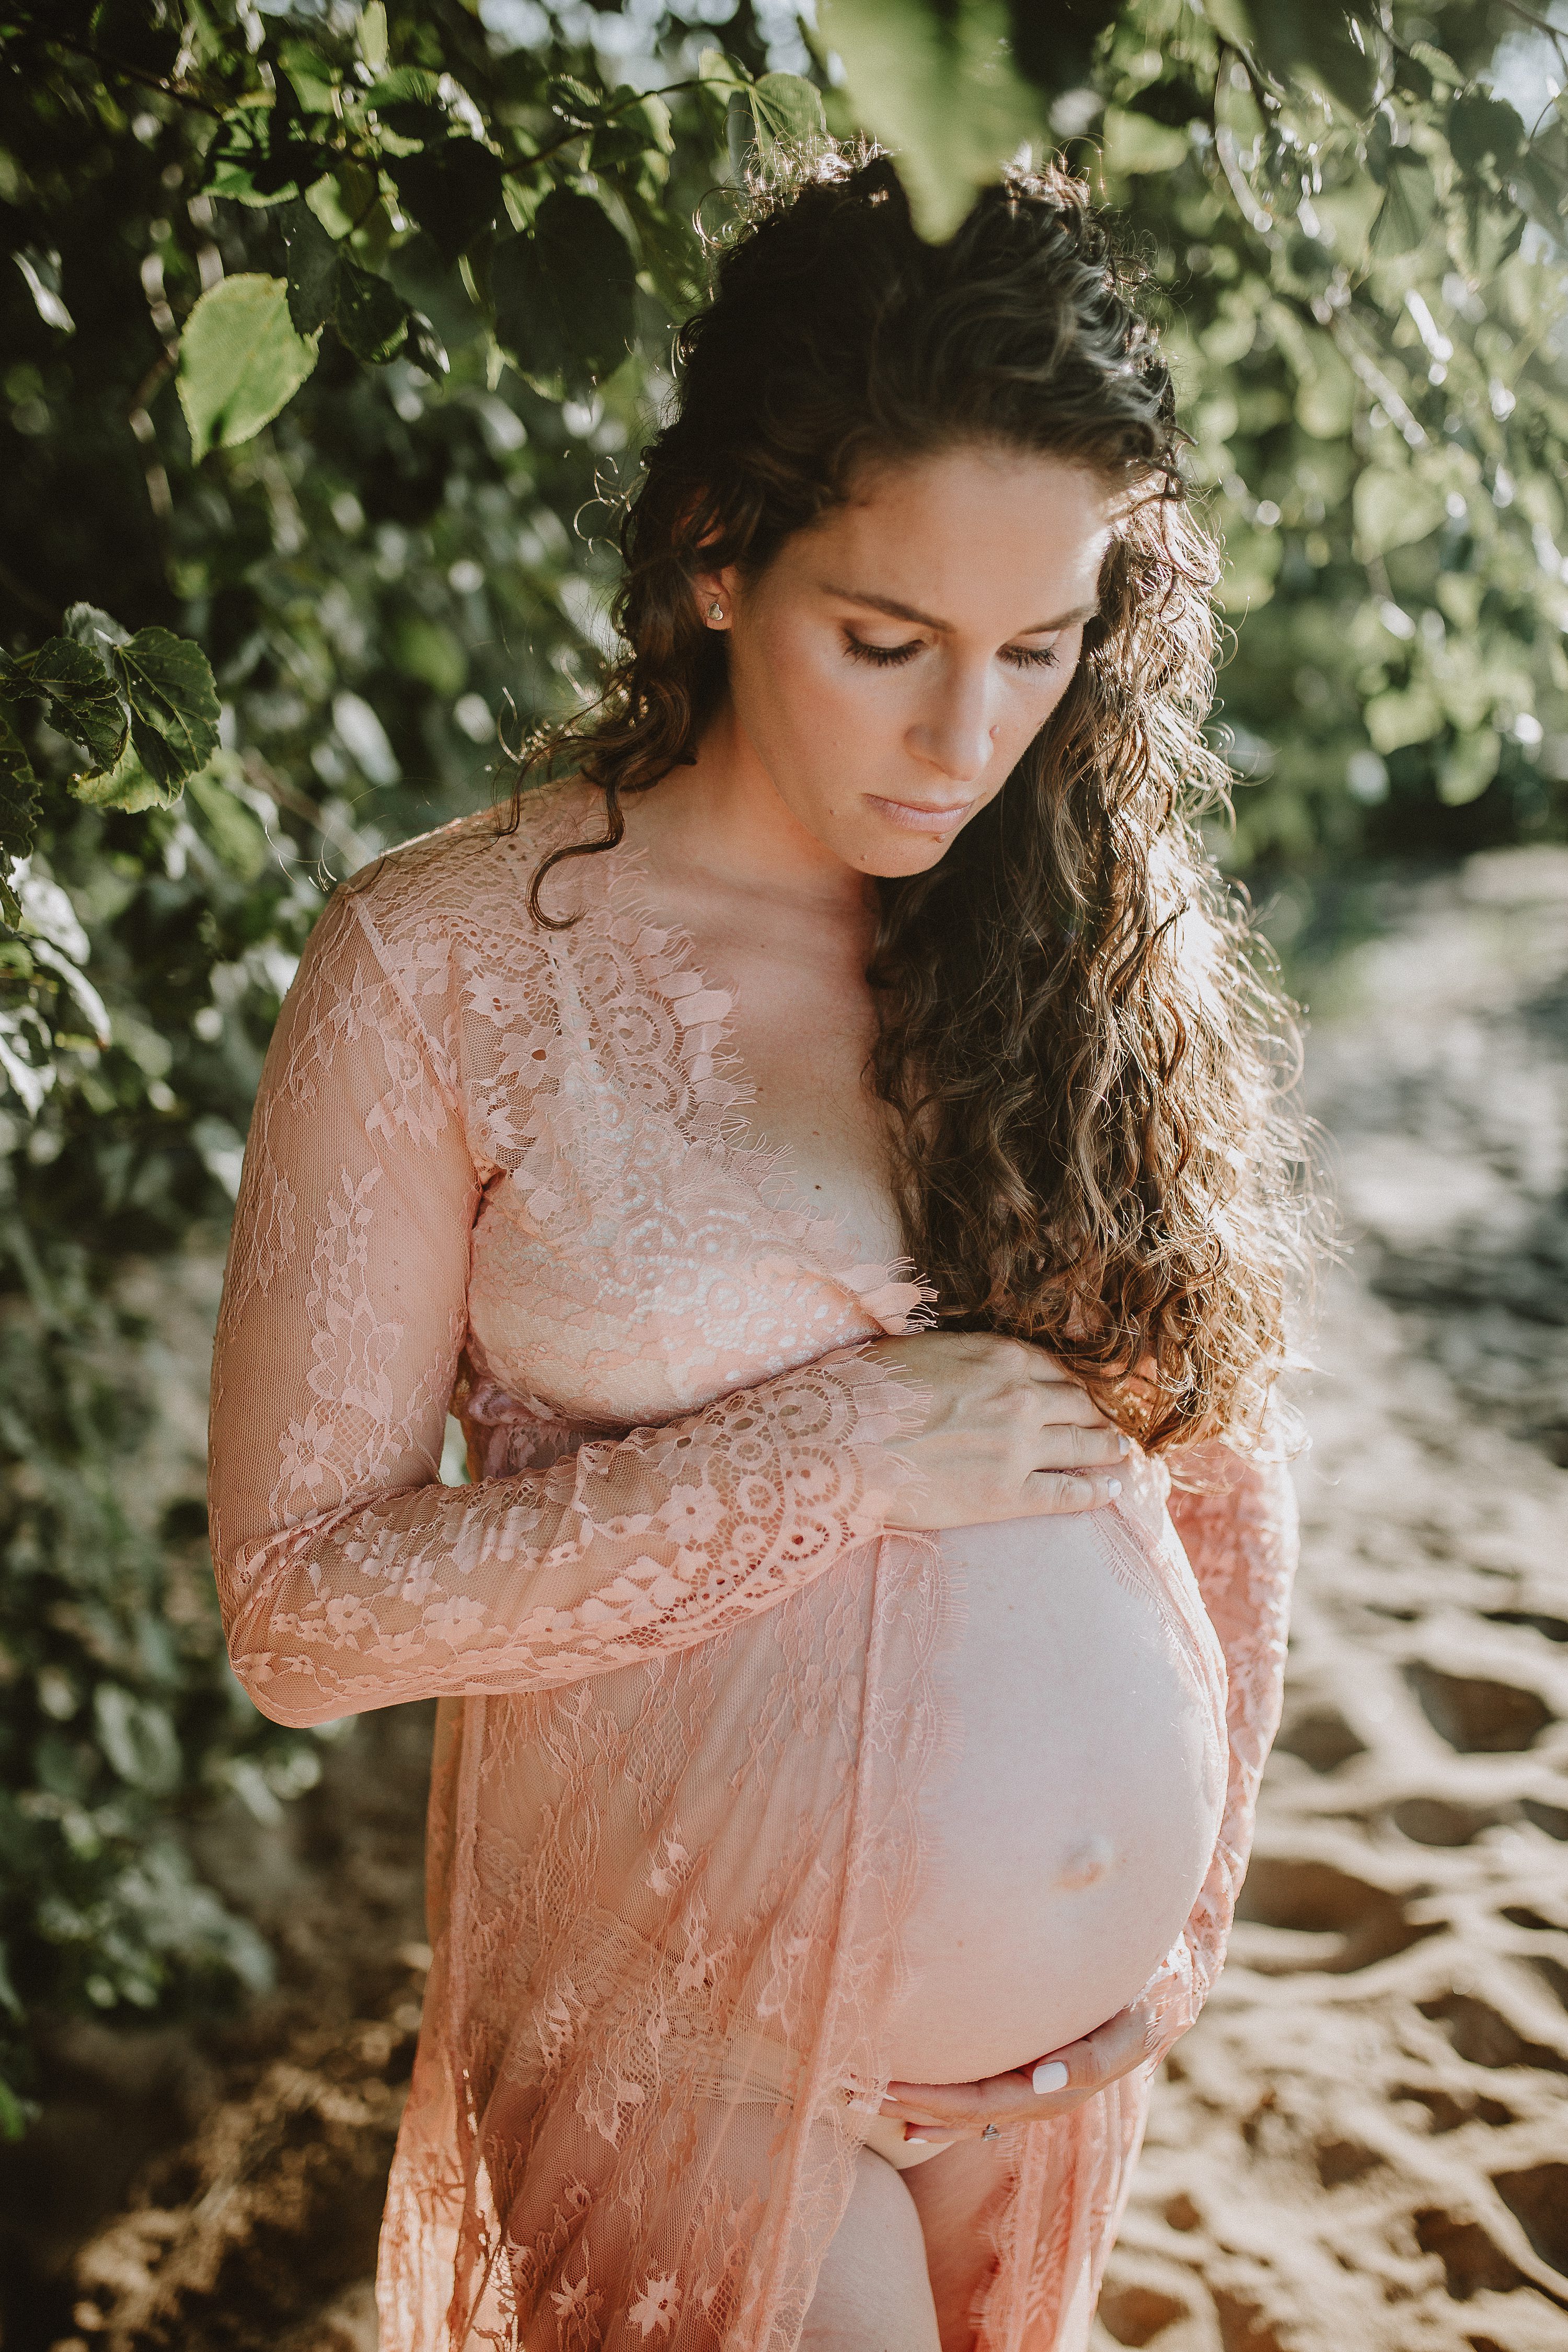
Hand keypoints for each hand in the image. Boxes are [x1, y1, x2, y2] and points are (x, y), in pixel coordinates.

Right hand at [862, 1332, 1128, 1529]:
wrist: (842, 1443)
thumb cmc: (865, 1391)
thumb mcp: (917, 1349)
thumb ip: (957, 1353)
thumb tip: (962, 1359)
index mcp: (999, 1356)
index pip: (1055, 1368)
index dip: (1073, 1383)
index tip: (1082, 1393)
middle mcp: (1021, 1397)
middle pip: (1078, 1404)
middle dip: (1097, 1414)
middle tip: (1111, 1424)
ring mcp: (1019, 1447)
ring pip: (1084, 1445)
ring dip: (1108, 1449)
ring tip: (1122, 1454)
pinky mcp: (1008, 1494)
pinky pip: (1067, 1493)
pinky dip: (1095, 1492)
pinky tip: (1111, 1493)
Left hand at [876, 1998, 1163, 2148]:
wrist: (1158, 1995)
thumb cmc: (1141, 1999)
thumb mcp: (1130, 2025)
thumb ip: (1090, 2057)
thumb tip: (1040, 2082)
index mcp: (1057, 2089)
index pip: (985, 2102)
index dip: (936, 2101)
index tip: (887, 2087)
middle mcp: (1037, 2100)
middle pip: (963, 2113)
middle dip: (906, 2104)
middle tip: (850, 2090)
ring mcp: (1029, 2094)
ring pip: (962, 2113)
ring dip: (910, 2109)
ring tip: (857, 2100)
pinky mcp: (1023, 2080)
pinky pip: (975, 2106)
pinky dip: (937, 2113)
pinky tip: (902, 2120)